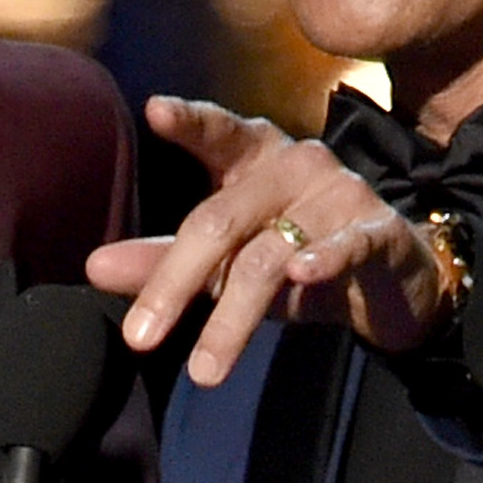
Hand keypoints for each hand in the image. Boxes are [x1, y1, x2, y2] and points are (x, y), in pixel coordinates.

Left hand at [90, 97, 447, 388]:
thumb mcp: (228, 261)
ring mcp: (341, 194)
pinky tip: (301, 275)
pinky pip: (347, 244)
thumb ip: (163, 261)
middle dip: (175, 283)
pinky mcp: (380, 231)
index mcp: (255, 159)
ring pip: (271, 254)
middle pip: (220, 219)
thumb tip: (92, 267)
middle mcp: (297, 165)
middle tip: (138, 339)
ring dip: (233, 318)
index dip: (190, 121)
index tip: (156, 110)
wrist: (391, 284)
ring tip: (203, 371)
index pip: (219, 133)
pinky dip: (324, 258)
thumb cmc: (296, 257)